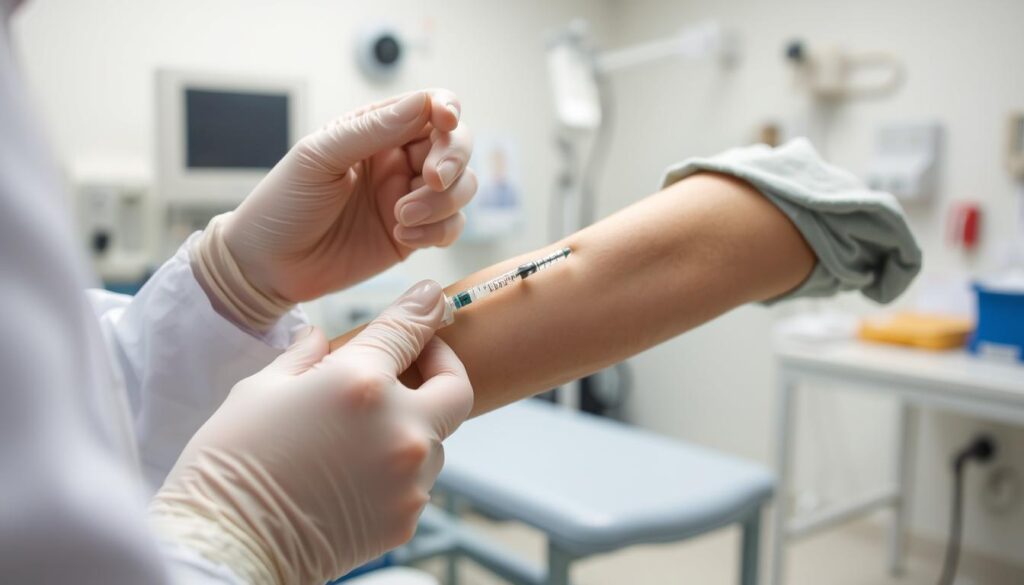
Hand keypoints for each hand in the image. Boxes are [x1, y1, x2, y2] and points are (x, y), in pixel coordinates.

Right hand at [150, 281, 472, 584]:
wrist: (226, 544)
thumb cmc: (232, 461)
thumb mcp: (262, 389)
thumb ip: (306, 356)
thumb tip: (323, 337)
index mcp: (361, 384)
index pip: (410, 330)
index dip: (422, 308)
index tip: (428, 300)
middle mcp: (399, 429)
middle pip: (455, 389)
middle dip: (443, 368)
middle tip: (418, 363)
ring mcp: (408, 478)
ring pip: (436, 440)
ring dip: (412, 426)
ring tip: (362, 432)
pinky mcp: (406, 517)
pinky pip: (416, 481)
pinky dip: (395, 469)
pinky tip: (353, 472)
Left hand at [191, 89, 474, 330]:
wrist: (268, 266)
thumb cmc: (284, 203)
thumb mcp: (319, 157)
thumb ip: (372, 130)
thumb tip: (423, 103)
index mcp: (376, 129)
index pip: (430, 107)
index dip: (447, 110)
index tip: (446, 121)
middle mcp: (398, 159)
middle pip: (457, 146)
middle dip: (452, 160)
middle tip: (431, 180)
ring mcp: (409, 198)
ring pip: (461, 188)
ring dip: (441, 202)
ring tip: (400, 217)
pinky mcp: (415, 235)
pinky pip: (451, 227)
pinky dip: (437, 231)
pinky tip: (401, 236)